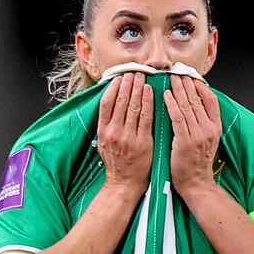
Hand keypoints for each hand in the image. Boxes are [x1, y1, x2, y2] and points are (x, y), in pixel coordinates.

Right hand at [97, 72, 153, 195]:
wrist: (124, 182)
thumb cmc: (116, 162)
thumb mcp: (104, 142)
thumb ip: (106, 124)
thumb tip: (110, 103)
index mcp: (102, 131)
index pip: (106, 102)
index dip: (114, 87)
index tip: (120, 76)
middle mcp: (113, 132)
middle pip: (120, 101)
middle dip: (128, 83)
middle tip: (134, 71)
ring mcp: (128, 137)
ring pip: (133, 106)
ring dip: (138, 88)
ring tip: (143, 76)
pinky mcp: (142, 141)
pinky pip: (146, 117)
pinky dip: (148, 102)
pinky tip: (150, 91)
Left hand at [162, 74, 222, 196]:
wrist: (196, 183)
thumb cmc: (197, 163)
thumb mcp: (207, 140)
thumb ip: (203, 123)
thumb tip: (194, 106)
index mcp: (215, 127)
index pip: (211, 100)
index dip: (200, 86)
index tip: (191, 76)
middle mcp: (209, 129)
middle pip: (197, 99)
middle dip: (186, 83)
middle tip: (177, 71)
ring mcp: (198, 135)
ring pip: (187, 106)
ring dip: (178, 89)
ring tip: (170, 78)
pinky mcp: (185, 141)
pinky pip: (178, 118)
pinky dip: (172, 105)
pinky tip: (166, 95)